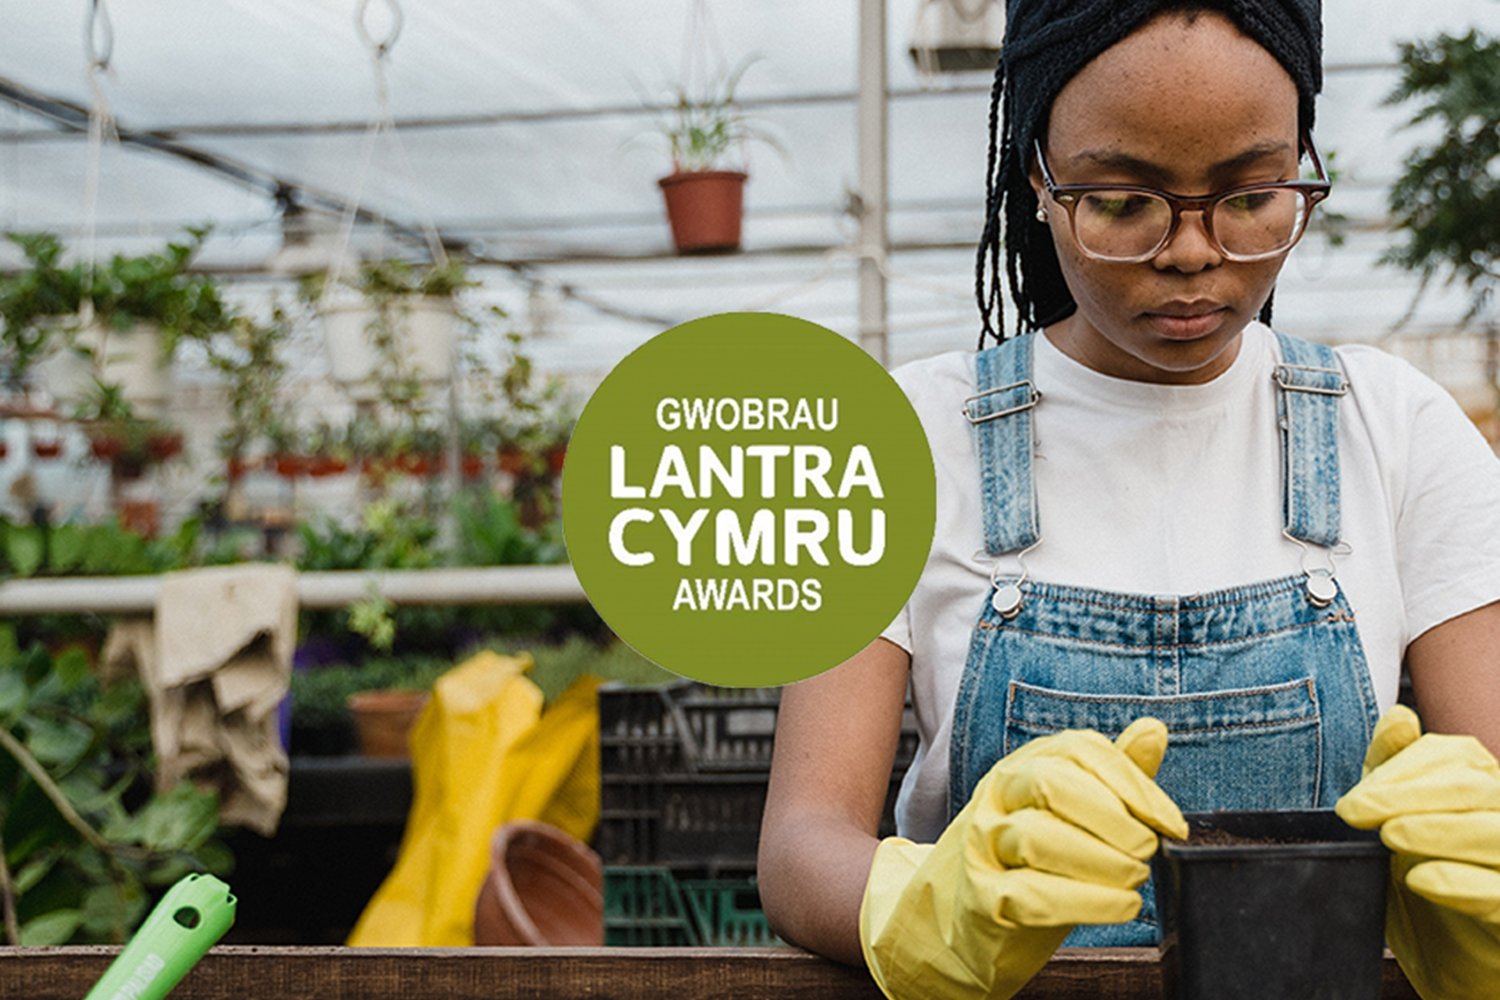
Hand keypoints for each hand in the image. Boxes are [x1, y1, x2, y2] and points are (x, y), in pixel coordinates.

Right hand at [859, 718, 1185, 999]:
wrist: (955, 923)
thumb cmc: (1026, 864)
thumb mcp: (1069, 812)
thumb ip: (1112, 774)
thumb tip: (1154, 729)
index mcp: (1024, 767)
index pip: (1080, 750)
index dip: (1134, 783)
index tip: (1171, 823)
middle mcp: (998, 798)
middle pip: (1051, 783)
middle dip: (1112, 817)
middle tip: (1145, 850)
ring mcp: (983, 847)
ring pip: (1037, 838)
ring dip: (1100, 860)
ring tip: (1134, 880)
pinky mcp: (981, 898)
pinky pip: (1029, 895)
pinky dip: (1086, 902)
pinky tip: (1119, 905)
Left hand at [1336, 705, 1499, 999]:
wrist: (1444, 961)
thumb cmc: (1420, 883)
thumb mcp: (1393, 823)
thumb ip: (1392, 770)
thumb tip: (1400, 718)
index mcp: (1483, 785)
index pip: (1455, 756)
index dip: (1402, 771)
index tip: (1352, 800)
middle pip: (1473, 787)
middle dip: (1407, 794)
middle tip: (1353, 812)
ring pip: (1494, 831)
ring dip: (1436, 830)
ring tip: (1389, 836)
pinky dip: (1461, 882)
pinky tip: (1421, 878)